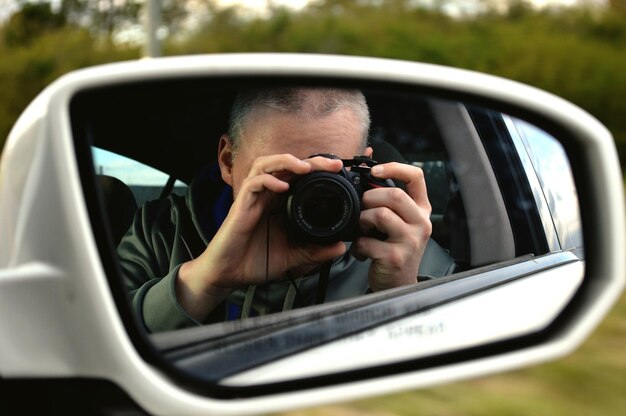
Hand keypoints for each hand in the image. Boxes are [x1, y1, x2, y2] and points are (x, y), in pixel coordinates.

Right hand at [177, 154, 346, 320]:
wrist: (229, 275)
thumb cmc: (256, 261)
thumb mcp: (293, 256)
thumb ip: (315, 251)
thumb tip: (339, 248)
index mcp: (280, 203)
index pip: (299, 176)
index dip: (317, 169)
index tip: (338, 170)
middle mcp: (267, 195)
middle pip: (286, 165)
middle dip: (310, 160)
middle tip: (332, 164)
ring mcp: (253, 198)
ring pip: (266, 165)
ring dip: (286, 162)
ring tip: (305, 167)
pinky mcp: (241, 205)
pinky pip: (253, 184)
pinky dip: (268, 181)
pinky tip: (282, 187)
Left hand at [351, 162, 431, 291]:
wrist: (398, 285)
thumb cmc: (394, 249)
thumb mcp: (398, 221)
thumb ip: (387, 198)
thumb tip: (366, 162)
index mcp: (421, 210)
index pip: (416, 177)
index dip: (394, 167)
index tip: (374, 171)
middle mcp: (421, 223)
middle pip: (394, 195)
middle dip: (370, 198)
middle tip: (362, 210)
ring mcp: (411, 241)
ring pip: (380, 215)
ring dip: (362, 221)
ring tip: (362, 231)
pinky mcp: (396, 257)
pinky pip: (367, 241)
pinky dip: (358, 246)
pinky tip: (361, 252)